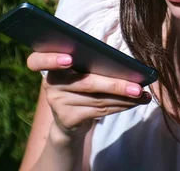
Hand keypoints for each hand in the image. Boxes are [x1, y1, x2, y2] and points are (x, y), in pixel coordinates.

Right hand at [27, 52, 151, 139]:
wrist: (69, 120)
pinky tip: (135, 102)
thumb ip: (89, 62)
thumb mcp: (78, 72)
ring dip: (124, 98)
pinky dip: (120, 106)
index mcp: (51, 67)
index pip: (36, 61)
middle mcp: (51, 85)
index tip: (69, 59)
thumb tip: (123, 63)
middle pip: (86, 83)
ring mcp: (58, 104)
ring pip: (98, 100)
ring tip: (142, 94)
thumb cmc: (79, 85)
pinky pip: (99, 111)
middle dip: (116, 84)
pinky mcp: (68, 119)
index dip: (50, 60)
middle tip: (138, 86)